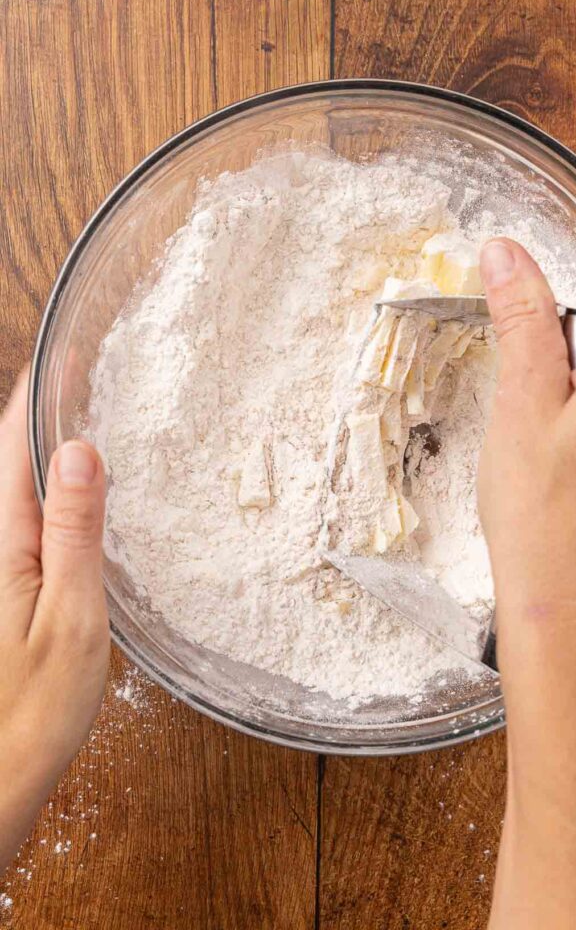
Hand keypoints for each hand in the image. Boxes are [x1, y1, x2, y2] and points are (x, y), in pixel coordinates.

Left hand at [0, 370, 108, 871]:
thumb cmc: (32, 713)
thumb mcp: (70, 620)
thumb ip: (72, 533)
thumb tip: (79, 451)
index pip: (11, 444)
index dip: (38, 392)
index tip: (67, 350)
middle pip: (3, 457)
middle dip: (36, 408)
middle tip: (79, 371)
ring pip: (6, 485)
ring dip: (35, 444)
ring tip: (77, 411)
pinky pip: (15, 518)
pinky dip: (38, 488)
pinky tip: (67, 492)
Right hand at [479, 238, 575, 929]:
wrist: (570, 614)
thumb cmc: (545, 519)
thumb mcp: (522, 403)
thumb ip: (523, 316)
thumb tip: (508, 251)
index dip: (558, 341)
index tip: (540, 384)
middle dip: (566, 378)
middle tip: (539, 431)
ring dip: (575, 416)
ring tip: (552, 467)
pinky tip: (568, 488)